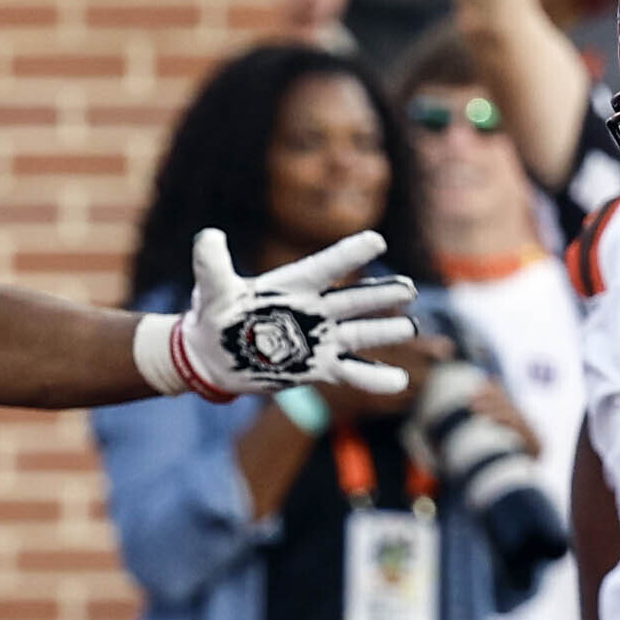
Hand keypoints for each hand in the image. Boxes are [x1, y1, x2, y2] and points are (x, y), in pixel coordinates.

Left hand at [160, 228, 418, 398]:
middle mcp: (312, 311)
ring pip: (359, 334)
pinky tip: (399, 382)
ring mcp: (318, 339)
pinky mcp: (317, 367)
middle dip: (381, 295)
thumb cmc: (215, 315)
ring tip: (410, 328)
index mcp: (292, 286)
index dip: (350, 254)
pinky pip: (351, 372)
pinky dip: (374, 378)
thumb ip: (212, 264)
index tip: (377, 241)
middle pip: (353, 300)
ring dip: (385, 332)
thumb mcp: (213, 289)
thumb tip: (209, 237)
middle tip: (408, 288)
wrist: (214, 357)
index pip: (325, 267)